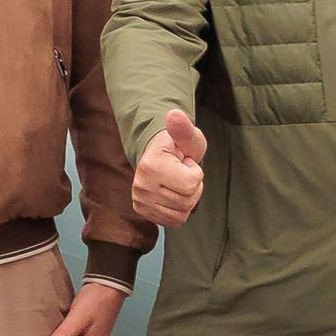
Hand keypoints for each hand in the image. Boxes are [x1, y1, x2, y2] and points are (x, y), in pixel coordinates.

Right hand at [130, 106, 206, 225]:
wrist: (158, 157)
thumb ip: (183, 128)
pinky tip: (173, 195)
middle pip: (187, 200)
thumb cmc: (176, 147)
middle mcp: (141, 186)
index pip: (191, 183)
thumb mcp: (186, 136)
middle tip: (181, 173)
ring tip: (177, 183)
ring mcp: (140, 200)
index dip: (195, 172)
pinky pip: (174, 221)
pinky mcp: (143, 211)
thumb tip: (174, 115)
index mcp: (151, 166)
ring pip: (182, 213)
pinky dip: (179, 210)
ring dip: (187, 199)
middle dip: (192, 187)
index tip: (184, 162)